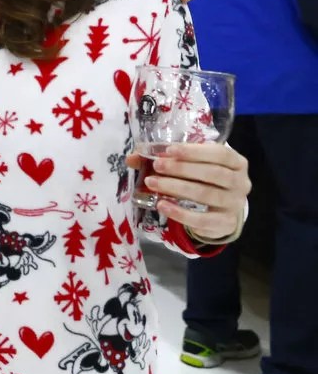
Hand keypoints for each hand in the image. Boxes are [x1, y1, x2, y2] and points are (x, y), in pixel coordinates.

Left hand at [134, 143, 249, 241]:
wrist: (220, 211)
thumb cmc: (204, 180)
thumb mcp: (192, 165)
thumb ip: (166, 158)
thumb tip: (132, 158)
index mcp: (237, 162)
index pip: (219, 153)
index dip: (194, 151)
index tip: (168, 150)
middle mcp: (241, 182)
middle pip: (213, 173)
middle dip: (181, 168)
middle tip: (157, 166)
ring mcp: (235, 204)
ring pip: (206, 194)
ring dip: (177, 187)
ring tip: (152, 183)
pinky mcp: (225, 223)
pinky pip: (202, 219)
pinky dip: (180, 213)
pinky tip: (161, 205)